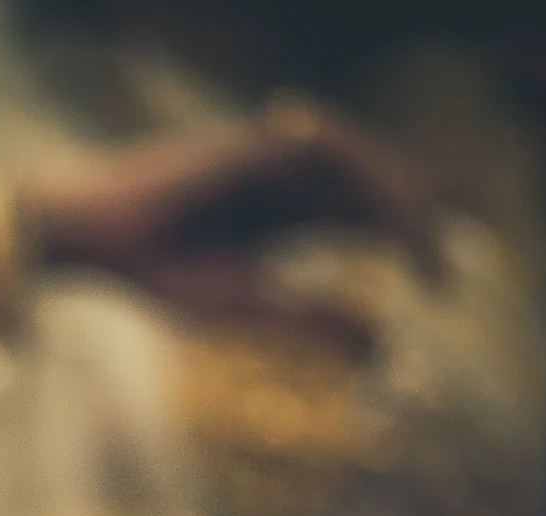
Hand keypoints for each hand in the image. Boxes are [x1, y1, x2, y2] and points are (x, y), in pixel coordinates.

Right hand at [21, 108, 441, 352]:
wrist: (96, 237)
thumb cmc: (156, 270)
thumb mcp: (247, 305)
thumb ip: (312, 319)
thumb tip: (386, 342)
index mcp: (286, 216)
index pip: (371, 216)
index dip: (418, 239)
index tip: (445, 288)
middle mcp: (290, 181)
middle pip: (379, 187)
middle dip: (425, 222)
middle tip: (450, 275)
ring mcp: (275, 158)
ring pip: (362, 167)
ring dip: (401, 204)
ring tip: (423, 250)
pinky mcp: (257, 144)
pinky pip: (327, 149)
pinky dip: (360, 175)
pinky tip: (382, 215)